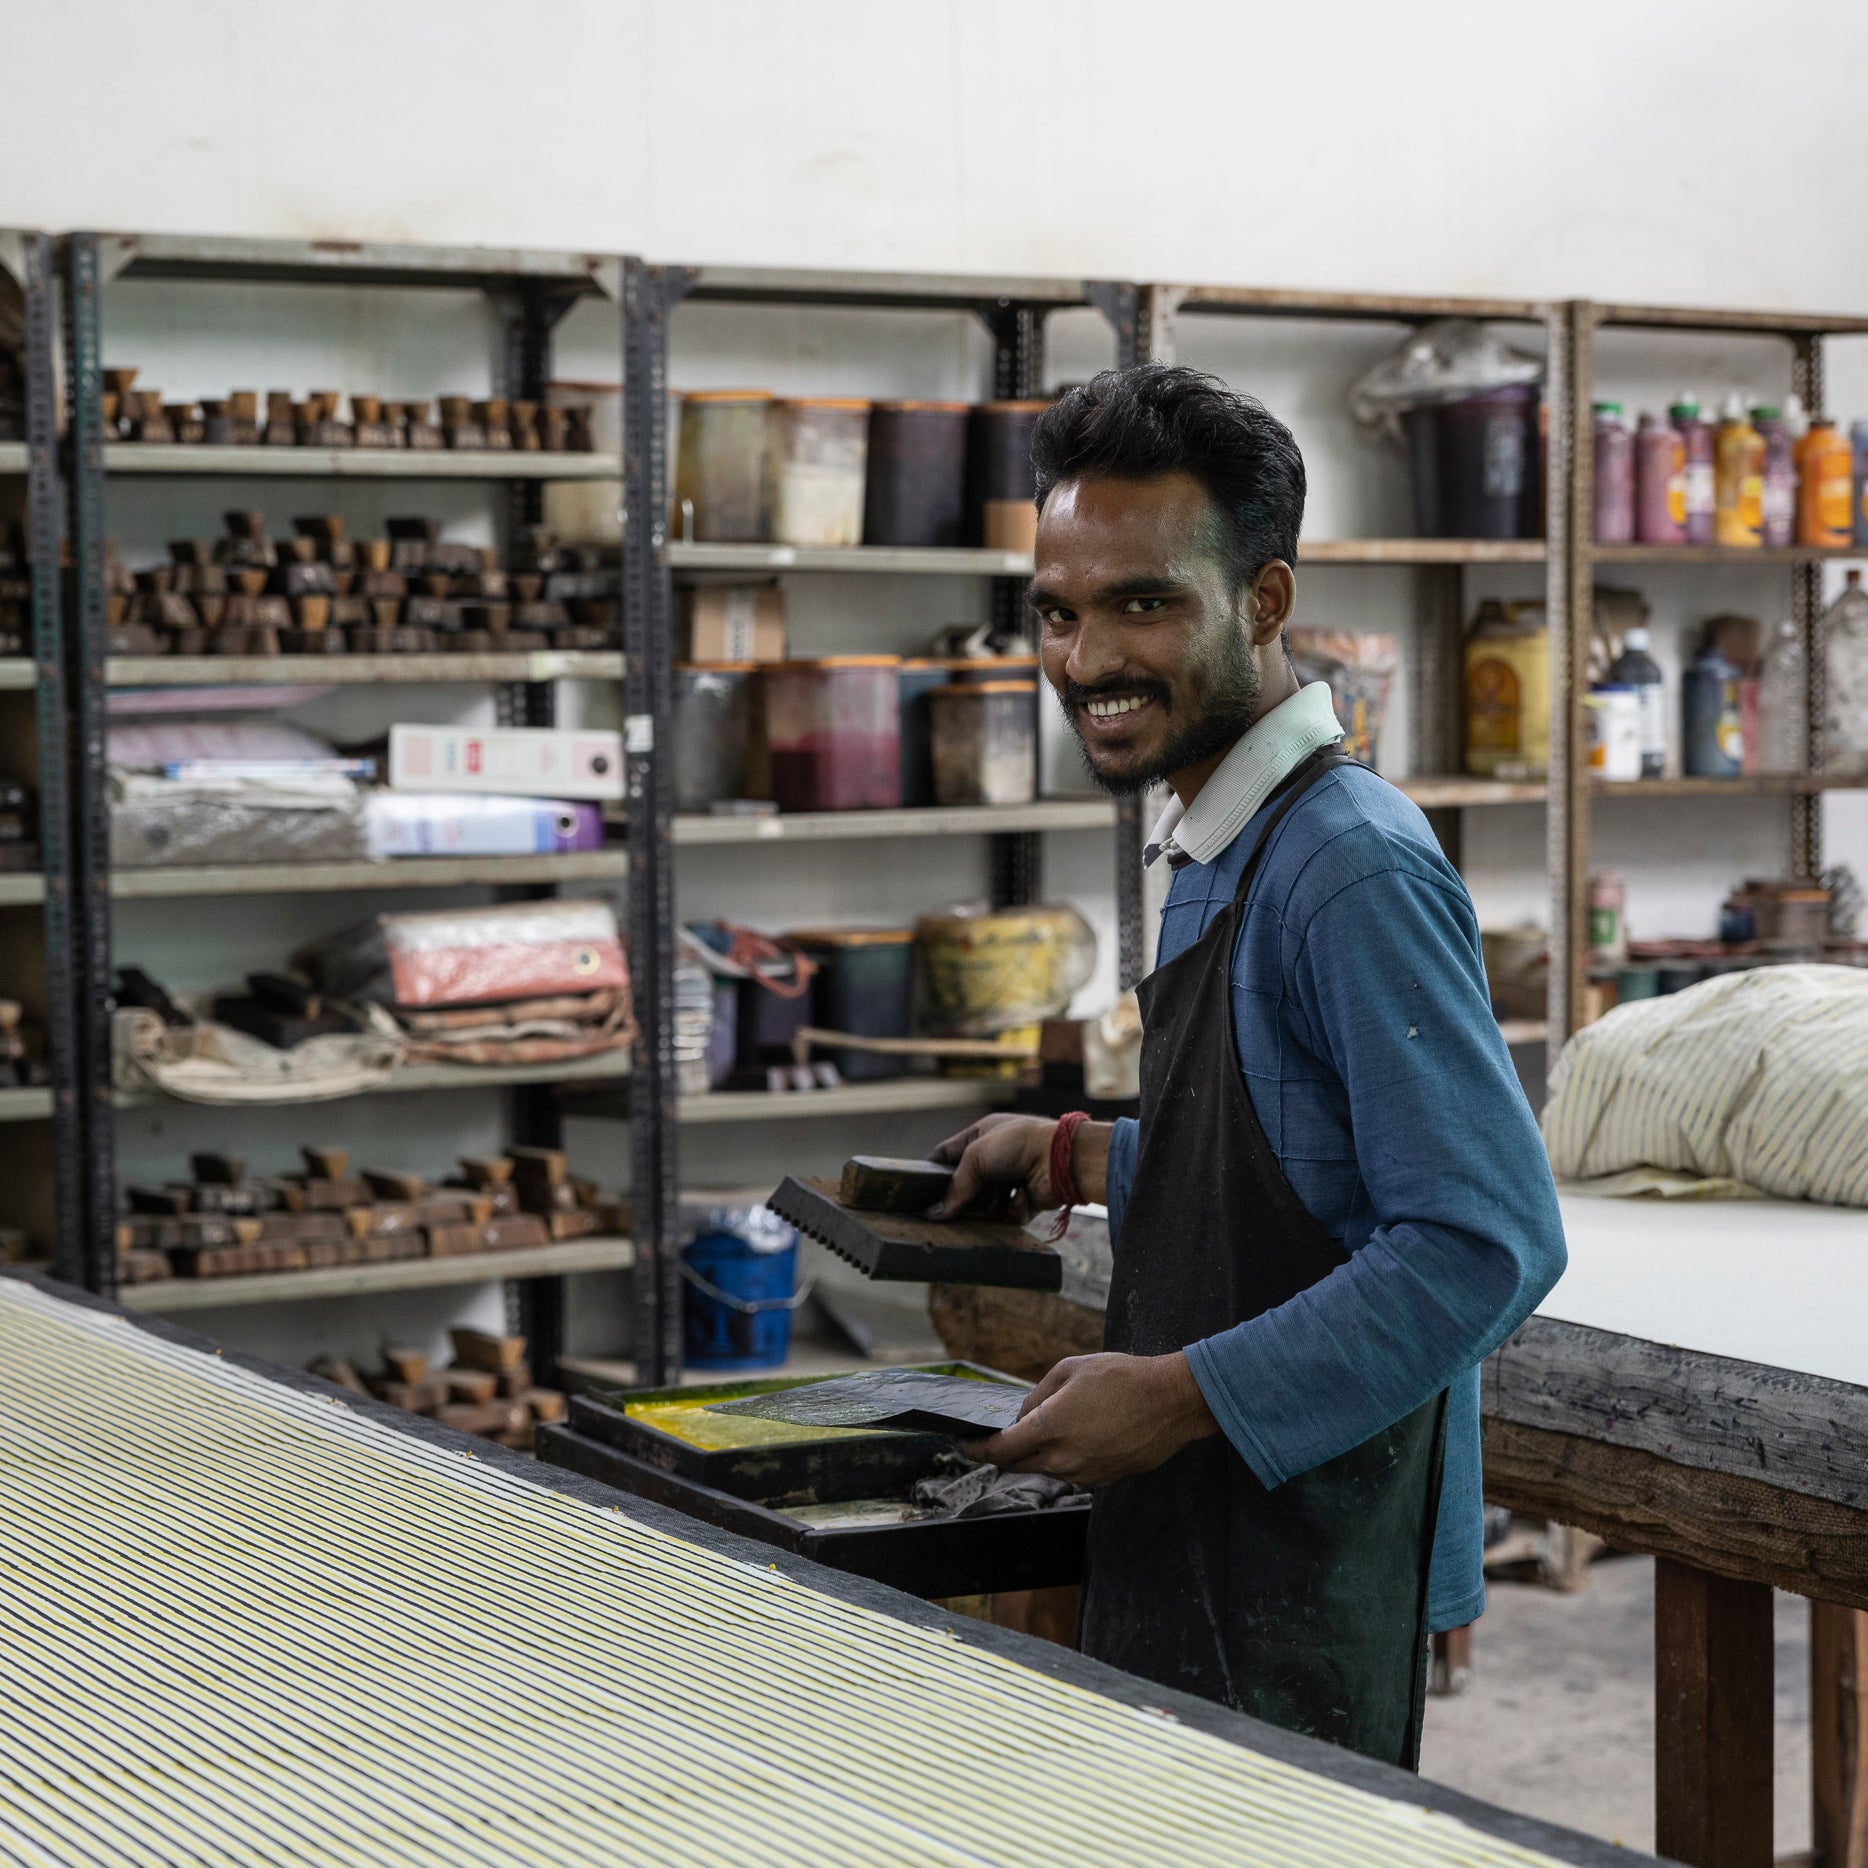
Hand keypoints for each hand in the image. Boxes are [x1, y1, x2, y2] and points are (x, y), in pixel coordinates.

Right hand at [927, 1113, 1056, 1219]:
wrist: (1062, 1160)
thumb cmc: (1018, 1144)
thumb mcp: (977, 1157)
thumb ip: (954, 1186)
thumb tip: (934, 1214)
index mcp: (984, 1134)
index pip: (948, 1152)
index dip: (932, 1168)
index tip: (916, 1188)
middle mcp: (998, 1156)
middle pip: (966, 1182)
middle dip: (957, 1196)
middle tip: (938, 1213)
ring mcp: (1013, 1178)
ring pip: (986, 1203)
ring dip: (985, 1209)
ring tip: (975, 1216)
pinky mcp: (1027, 1199)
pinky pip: (1009, 1213)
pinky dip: (1013, 1209)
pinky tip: (1020, 1201)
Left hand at [960, 1350, 1218, 1485]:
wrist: (1172, 1402)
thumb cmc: (1123, 1378)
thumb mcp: (1072, 1369)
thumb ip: (1038, 1395)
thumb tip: (1022, 1416)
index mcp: (1050, 1428)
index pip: (999, 1451)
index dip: (976, 1450)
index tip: (964, 1445)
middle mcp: (1063, 1458)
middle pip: (1018, 1464)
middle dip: (1006, 1451)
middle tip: (1003, 1434)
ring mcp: (1085, 1474)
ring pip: (1047, 1468)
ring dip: (1041, 1452)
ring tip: (1059, 1424)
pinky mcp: (1104, 1480)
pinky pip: (1073, 1471)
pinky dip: (1067, 1457)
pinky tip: (1084, 1433)